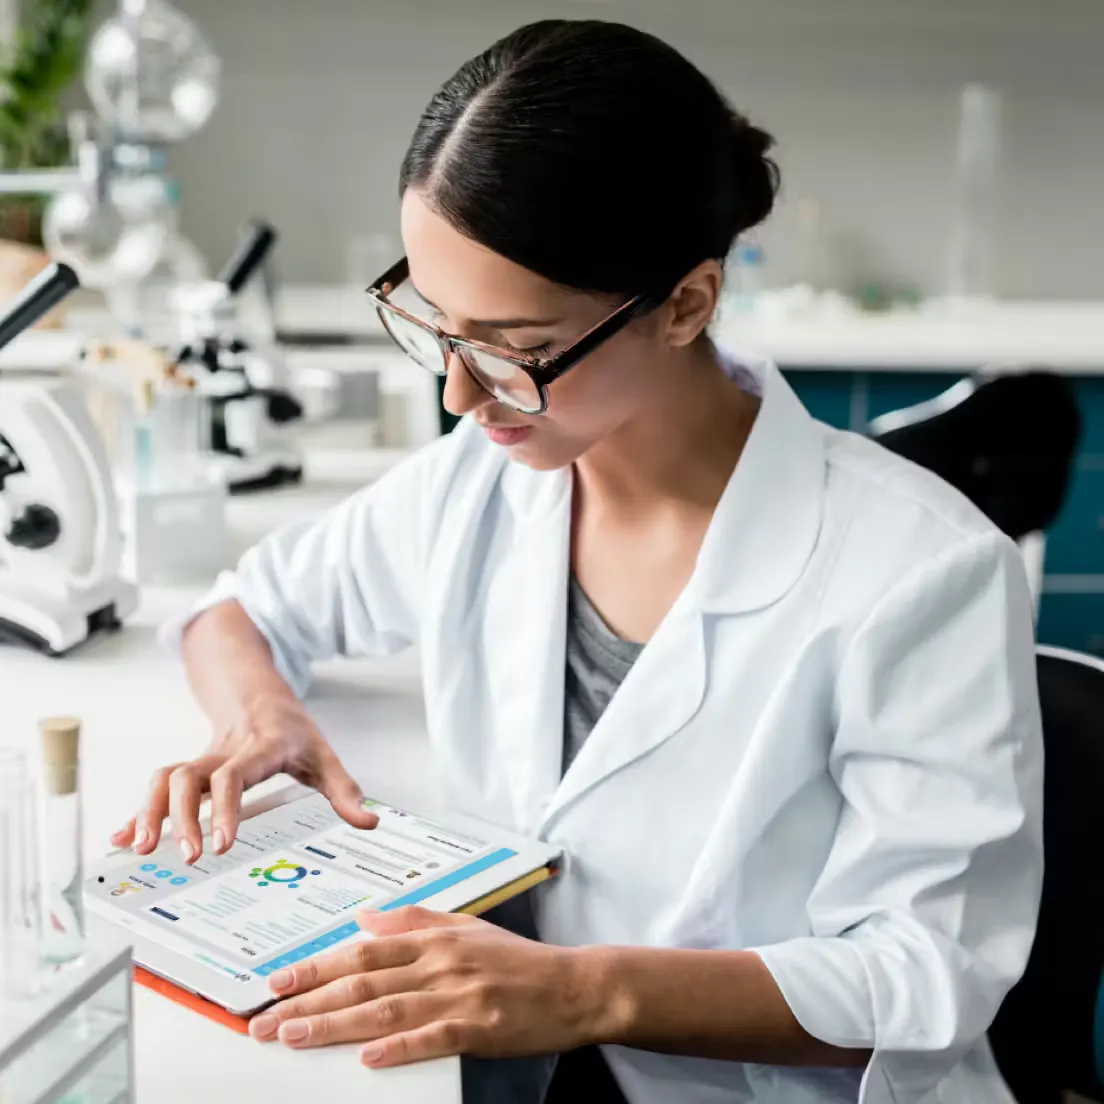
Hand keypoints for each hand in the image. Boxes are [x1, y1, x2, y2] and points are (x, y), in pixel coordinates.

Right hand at [111, 690, 376, 862]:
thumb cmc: (290, 727)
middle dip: (182, 817)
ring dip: (149, 812)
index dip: (225, 807)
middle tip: (186, 856)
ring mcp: (201, 761)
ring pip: (164, 778)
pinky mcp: (188, 771)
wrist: (255, 691)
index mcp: (258, 748)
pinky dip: (137, 814)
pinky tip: (123, 840)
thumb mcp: (323, 754)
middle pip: (188, 777)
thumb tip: (369, 823)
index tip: (221, 844)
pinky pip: (156, 789)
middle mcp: (223, 753)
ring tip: (144, 849)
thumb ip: (344, 790)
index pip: (234, 775)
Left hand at [247, 907, 607, 1067]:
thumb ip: (413, 919)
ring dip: (335, 1024)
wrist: (572, 987)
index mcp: (435, 938)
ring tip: (295, 1035)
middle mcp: (441, 962)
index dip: (317, 965)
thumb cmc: (518, 960)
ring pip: (386, 1009)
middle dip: (309, 999)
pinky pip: (432, 1038)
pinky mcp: (479, 1028)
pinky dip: (398, 1048)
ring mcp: (460, 996)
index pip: (363, 950)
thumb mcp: (465, 927)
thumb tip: (364, 917)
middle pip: (364, 980)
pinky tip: (367, 1057)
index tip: (278, 979)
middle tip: (267, 1018)